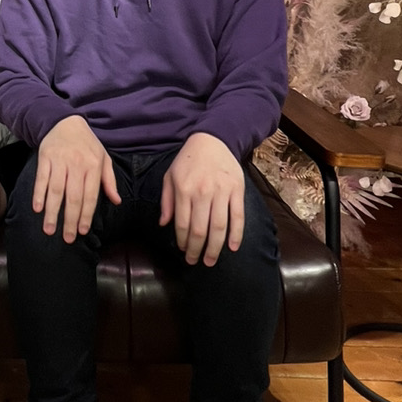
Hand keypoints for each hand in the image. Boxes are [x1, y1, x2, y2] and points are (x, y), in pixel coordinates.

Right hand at [33, 115, 119, 243]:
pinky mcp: (45, 157)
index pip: (90, 195)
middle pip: (73, 197)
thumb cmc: (87, 144)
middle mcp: (76, 164)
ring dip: (52, 212)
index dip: (86, 215)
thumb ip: (109, 180)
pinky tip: (37, 208)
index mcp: (93, 166)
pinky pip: (41, 179)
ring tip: (49, 229)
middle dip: (70, 220)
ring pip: (56, 190)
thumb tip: (117, 201)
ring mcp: (59, 161)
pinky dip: (38, 194)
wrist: (65, 122)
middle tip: (67, 238)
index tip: (82, 231)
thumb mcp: (103, 158)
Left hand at [160, 132, 244, 265]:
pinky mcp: (237, 190)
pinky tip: (232, 247)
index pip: (182, 224)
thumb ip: (166, 201)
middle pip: (200, 230)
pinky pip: (238, 216)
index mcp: (184, 190)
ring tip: (211, 260)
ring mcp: (221, 192)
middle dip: (196, 250)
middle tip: (195, 262)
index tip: (183, 251)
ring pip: (219, 227)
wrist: (212, 140)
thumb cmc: (188, 160)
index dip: (182, 242)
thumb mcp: (170, 176)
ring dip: (215, 248)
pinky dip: (236, 234)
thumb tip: (163, 224)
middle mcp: (202, 192)